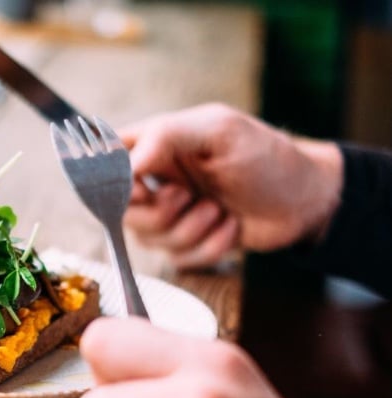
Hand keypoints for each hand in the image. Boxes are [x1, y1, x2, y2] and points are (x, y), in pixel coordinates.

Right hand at [120, 103, 342, 268]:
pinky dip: (210, 247)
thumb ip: (165, 137)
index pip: (102, 163)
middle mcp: (152, 182)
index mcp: (152, 145)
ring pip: (148, 241)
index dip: (113, 184)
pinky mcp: (184, 245)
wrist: (301, 200)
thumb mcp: (218, 131)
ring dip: (193, 229)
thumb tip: (124, 165)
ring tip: (220, 209)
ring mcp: (166, 216)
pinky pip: (178, 260)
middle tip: (191, 195)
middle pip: (120, 212)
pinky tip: (230, 227)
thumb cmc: (264, 156)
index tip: (142, 188)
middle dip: (161, 212)